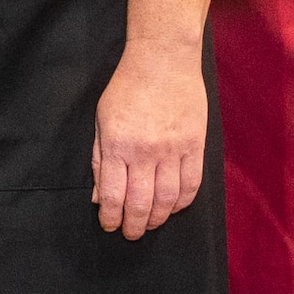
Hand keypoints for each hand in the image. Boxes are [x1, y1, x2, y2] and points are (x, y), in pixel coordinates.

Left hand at [91, 42, 205, 239]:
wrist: (163, 59)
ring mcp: (172, 149)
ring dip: (157, 218)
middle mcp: (145, 151)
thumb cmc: (126, 88)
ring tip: (150, 223)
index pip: (113, 196)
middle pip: (140, 204)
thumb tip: (99, 196)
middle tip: (131, 233)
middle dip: (133, 226)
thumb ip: (99, 159)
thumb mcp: (101, 120)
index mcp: (117, 145)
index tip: (109, 226)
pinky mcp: (194, 145)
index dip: (111, 218)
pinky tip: (174, 207)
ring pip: (167, 199)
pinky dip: (183, 202)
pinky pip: (191, 184)